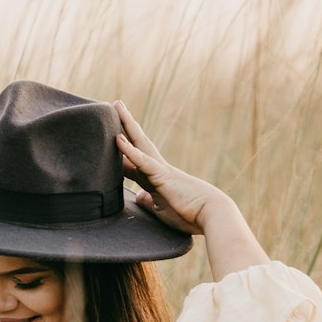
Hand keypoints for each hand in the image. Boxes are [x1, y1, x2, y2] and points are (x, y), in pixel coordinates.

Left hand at [114, 100, 229, 235]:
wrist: (211, 216)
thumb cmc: (188, 215)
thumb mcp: (161, 210)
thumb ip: (149, 201)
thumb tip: (139, 196)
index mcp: (156, 179)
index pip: (134, 162)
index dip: (121, 150)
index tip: (109, 139)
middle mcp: (157, 169)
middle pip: (138, 143)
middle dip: (125, 125)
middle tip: (115, 105)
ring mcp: (160, 170)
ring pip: (140, 144)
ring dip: (127, 125)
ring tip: (116, 106)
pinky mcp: (163, 176)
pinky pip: (143, 162)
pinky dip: (130, 151)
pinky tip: (118, 139)